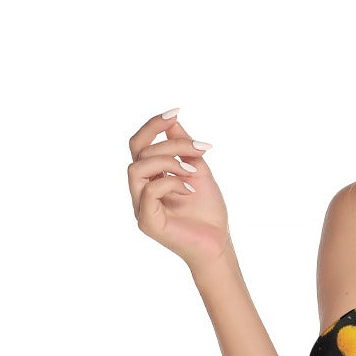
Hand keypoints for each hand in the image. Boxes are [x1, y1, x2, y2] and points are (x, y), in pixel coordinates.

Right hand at [128, 109, 232, 275]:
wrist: (218, 243)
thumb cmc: (208, 212)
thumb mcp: (198, 170)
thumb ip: (183, 148)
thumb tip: (173, 120)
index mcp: (150, 177)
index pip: (140, 144)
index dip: (153, 125)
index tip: (175, 111)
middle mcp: (140, 190)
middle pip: (139, 151)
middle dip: (170, 144)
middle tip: (199, 149)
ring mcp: (140, 206)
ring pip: (137, 168)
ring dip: (169, 162)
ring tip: (193, 172)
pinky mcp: (146, 221)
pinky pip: (150, 190)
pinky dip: (172, 183)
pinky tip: (190, 190)